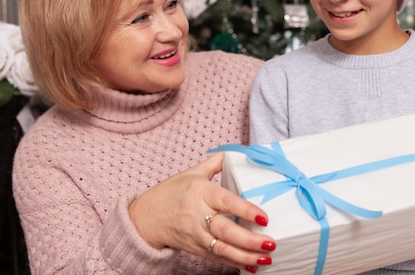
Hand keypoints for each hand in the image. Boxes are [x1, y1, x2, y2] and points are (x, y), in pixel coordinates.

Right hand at [129, 152, 275, 270]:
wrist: (144, 217)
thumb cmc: (170, 193)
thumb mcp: (191, 173)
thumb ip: (215, 163)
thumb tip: (236, 151)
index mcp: (200, 192)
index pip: (226, 201)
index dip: (245, 210)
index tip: (263, 217)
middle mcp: (197, 214)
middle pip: (225, 230)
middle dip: (249, 240)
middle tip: (270, 243)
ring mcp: (195, 234)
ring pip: (222, 249)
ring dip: (245, 256)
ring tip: (265, 258)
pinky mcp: (195, 248)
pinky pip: (217, 258)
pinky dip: (235, 263)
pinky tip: (252, 265)